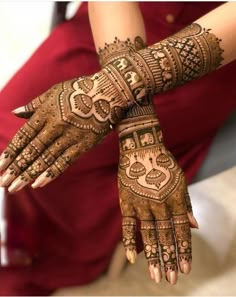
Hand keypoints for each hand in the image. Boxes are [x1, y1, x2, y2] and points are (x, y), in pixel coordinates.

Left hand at [0, 70, 127, 191]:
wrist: (109, 92)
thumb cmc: (80, 89)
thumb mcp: (54, 91)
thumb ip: (34, 104)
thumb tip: (15, 112)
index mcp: (46, 112)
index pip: (25, 136)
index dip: (12, 152)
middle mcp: (56, 125)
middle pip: (33, 150)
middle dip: (16, 168)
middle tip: (3, 183)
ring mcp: (71, 136)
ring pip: (47, 158)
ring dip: (29, 174)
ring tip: (15, 187)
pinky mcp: (84, 144)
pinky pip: (65, 161)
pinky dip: (52, 172)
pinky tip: (39, 183)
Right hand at [118, 116, 197, 284]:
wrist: (141, 147)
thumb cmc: (163, 163)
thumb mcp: (180, 180)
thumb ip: (186, 204)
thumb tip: (194, 225)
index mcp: (175, 199)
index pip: (181, 231)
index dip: (184, 250)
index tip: (185, 269)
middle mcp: (160, 204)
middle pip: (166, 237)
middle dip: (169, 259)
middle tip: (171, 280)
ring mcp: (142, 204)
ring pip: (149, 234)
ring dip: (153, 256)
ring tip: (156, 276)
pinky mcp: (127, 201)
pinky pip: (128, 224)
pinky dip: (129, 241)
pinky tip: (132, 258)